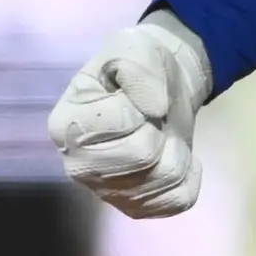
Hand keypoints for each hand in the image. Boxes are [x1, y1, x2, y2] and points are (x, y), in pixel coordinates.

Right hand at [47, 13, 214, 217]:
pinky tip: (174, 156)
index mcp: (66, 125)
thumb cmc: (138, 66)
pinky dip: (190, 175)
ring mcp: (106, 192)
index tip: (131, 96)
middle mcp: (77, 166)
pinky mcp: (136, 208)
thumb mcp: (134, 47)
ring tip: (162, 134)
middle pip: (143, 155)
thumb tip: (155, 109)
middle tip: (151, 118)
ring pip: (166, 179)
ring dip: (177, 150)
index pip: (120, 122)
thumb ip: (139, 70)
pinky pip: (179, 200)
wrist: (159, 86)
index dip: (139, 102)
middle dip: (159, 128)